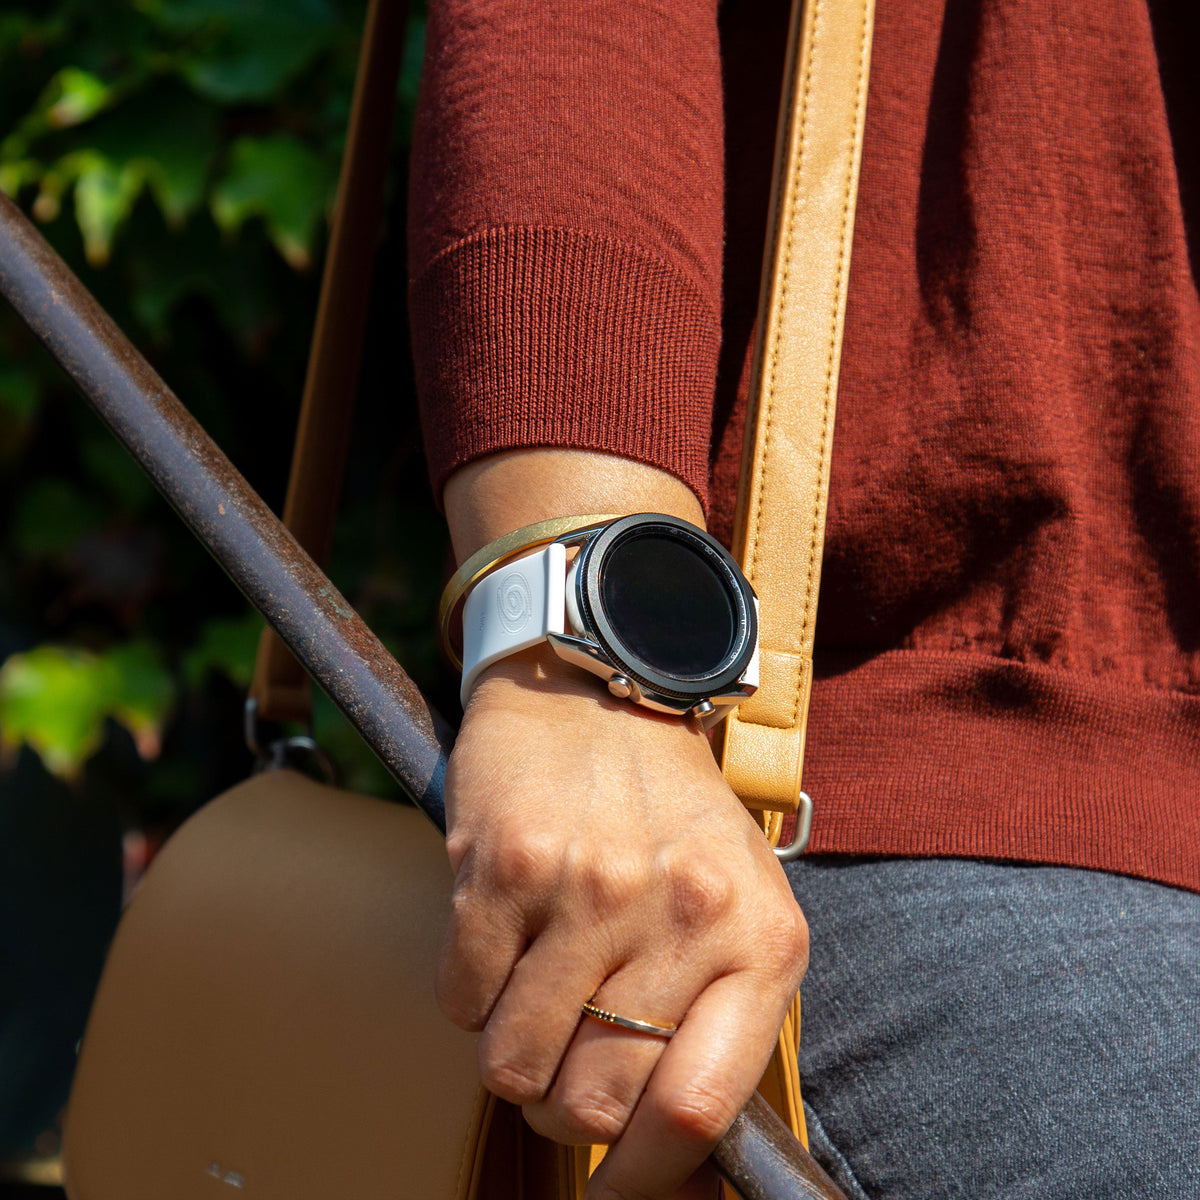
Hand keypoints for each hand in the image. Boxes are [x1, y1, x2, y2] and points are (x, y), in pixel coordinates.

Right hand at [438, 647, 808, 1199]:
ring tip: (535, 988)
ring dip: (513, 1051)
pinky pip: (460, 999)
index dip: (645, 1179)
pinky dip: (470, 992)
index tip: (617, 1186)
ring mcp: (587, 889)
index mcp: (759, 936)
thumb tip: (684, 1161)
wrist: (601, 691)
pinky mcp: (504, 868)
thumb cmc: (670, 811)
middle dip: (565, 1108)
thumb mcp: (739, 899)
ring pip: (513, 1064)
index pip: (695, 1112)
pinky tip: (503, 936)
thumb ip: (721, 1015)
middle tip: (565, 1060)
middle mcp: (679, 913)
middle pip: (592, 1102)